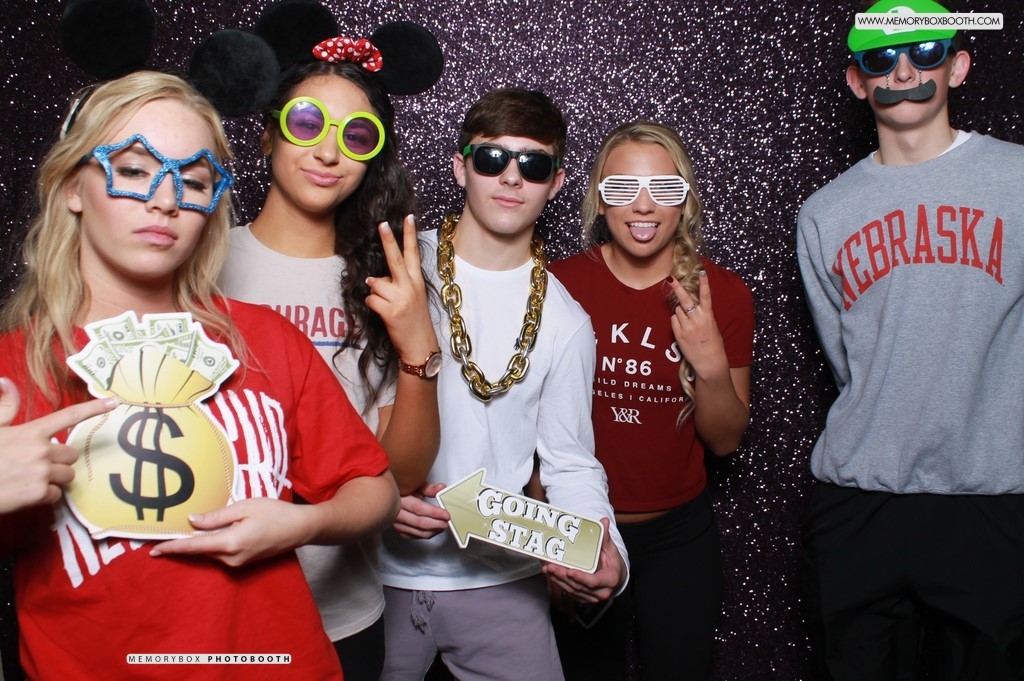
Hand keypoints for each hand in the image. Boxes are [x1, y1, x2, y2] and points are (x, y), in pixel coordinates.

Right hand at [0, 378, 116, 513]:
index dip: (94, 408)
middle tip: (33, 465)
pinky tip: (23, 493)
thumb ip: (5, 407)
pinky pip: (55, 495)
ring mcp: (41, 472)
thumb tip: (6, 381)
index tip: (114, 402)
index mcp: (31, 431)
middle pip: (71, 455)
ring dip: (52, 479)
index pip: (69, 416)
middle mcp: (41, 450)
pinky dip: (43, 496)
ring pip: (66, 476)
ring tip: (26, 478)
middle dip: (57, 461)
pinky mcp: (38, 494)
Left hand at [150, 497, 315, 566]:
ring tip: (193, 527)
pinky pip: (221, 553)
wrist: (300, 528)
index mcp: (230, 543)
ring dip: (200, 542)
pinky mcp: (243, 563)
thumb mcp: (245, 507)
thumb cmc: (275, 513)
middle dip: (185, 542)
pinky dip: (212, 544)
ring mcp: (238, 563)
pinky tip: (213, 532)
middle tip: (168, 531)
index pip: (194, 547)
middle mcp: (231, 558)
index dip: (173, 548)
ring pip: (210, 551)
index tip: (153, 551)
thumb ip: (216, 517)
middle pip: (200, 550)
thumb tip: (192, 521)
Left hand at [365, 215, 439, 364]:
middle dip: (388, 239)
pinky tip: (382, 313)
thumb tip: (374, 279)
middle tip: (382, 224)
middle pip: (396, 258)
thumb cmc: (415, 321)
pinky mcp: (391, 311)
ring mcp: (401, 299)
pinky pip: (370, 299)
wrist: (420, 346)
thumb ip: (396, 284)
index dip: (410, 235)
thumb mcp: (412, 298)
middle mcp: (410, 287)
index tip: (408, 217)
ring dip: (375, 293)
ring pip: (376, 283)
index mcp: (417, 282)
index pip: (414, 253)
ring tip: (386, 305)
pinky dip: (371, 305)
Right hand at [392, 482, 449, 538]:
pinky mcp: (399, 531)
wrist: (385, 498)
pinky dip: (426, 534)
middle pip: (419, 523)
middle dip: (436, 524)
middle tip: (446, 522)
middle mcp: (396, 514)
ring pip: (418, 532)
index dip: (434, 513)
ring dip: (433, 531)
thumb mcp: (413, 486)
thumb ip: (427, 488)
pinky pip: (415, 536)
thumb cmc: (399, 490)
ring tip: (442, 525)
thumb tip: (441, 488)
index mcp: (400, 500)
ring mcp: (397, 524)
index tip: (446, 514)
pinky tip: (433, 529)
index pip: (419, 509)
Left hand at [541, 517, 625, 603]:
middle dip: (562, 577)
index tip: (570, 571)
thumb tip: (604, 521)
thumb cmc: (613, 563)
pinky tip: (551, 574)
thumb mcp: (611, 550)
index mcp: (609, 580)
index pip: (593, 581)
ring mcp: (591, 597)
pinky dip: (559, 583)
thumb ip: (605, 537)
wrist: (616, 578)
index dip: (581, 577)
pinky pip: (569, 592)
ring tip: (547, 569)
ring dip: (558, 580)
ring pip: (572, 590)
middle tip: (551, 567)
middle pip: (578, 586)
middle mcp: (600, 592)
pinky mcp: (583, 597)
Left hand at [669, 273, 729, 381]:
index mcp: (708, 316)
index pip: (706, 296)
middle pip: (685, 300)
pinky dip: (676, 321)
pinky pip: (673, 321)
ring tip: (687, 322)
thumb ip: (703, 315)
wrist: (709, 361)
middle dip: (677, 288)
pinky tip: (683, 329)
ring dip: (680, 312)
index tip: (702, 272)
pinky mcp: (679, 334)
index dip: (704, 283)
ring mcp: (687, 327)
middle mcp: (697, 320)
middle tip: (670, 278)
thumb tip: (691, 306)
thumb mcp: (712, 326)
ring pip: (677, 311)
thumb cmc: (713, 343)